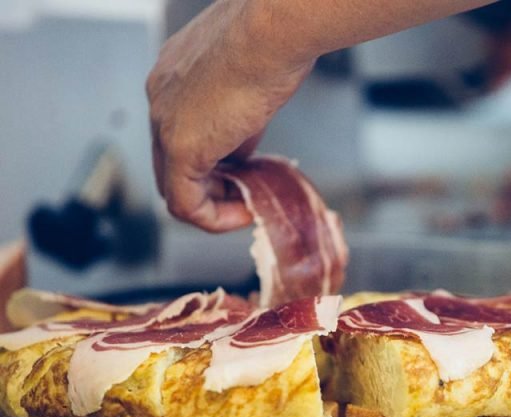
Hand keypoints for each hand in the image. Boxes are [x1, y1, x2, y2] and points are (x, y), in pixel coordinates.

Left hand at [147, 0, 313, 231]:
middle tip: (244, 194)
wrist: (274, 29)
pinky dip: (214, 218)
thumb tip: (242, 152)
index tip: (244, 172)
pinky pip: (186, 204)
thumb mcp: (250, 82)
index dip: (213, 161)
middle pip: (170, 163)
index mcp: (173, 76)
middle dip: (210, 186)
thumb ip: (238, 122)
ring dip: (213, 203)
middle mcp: (160, 97)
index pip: (180, 133)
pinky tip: (244, 213)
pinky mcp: (181, 146)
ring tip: (248, 203)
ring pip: (174, 186)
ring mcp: (164, 121)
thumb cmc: (273, 39)